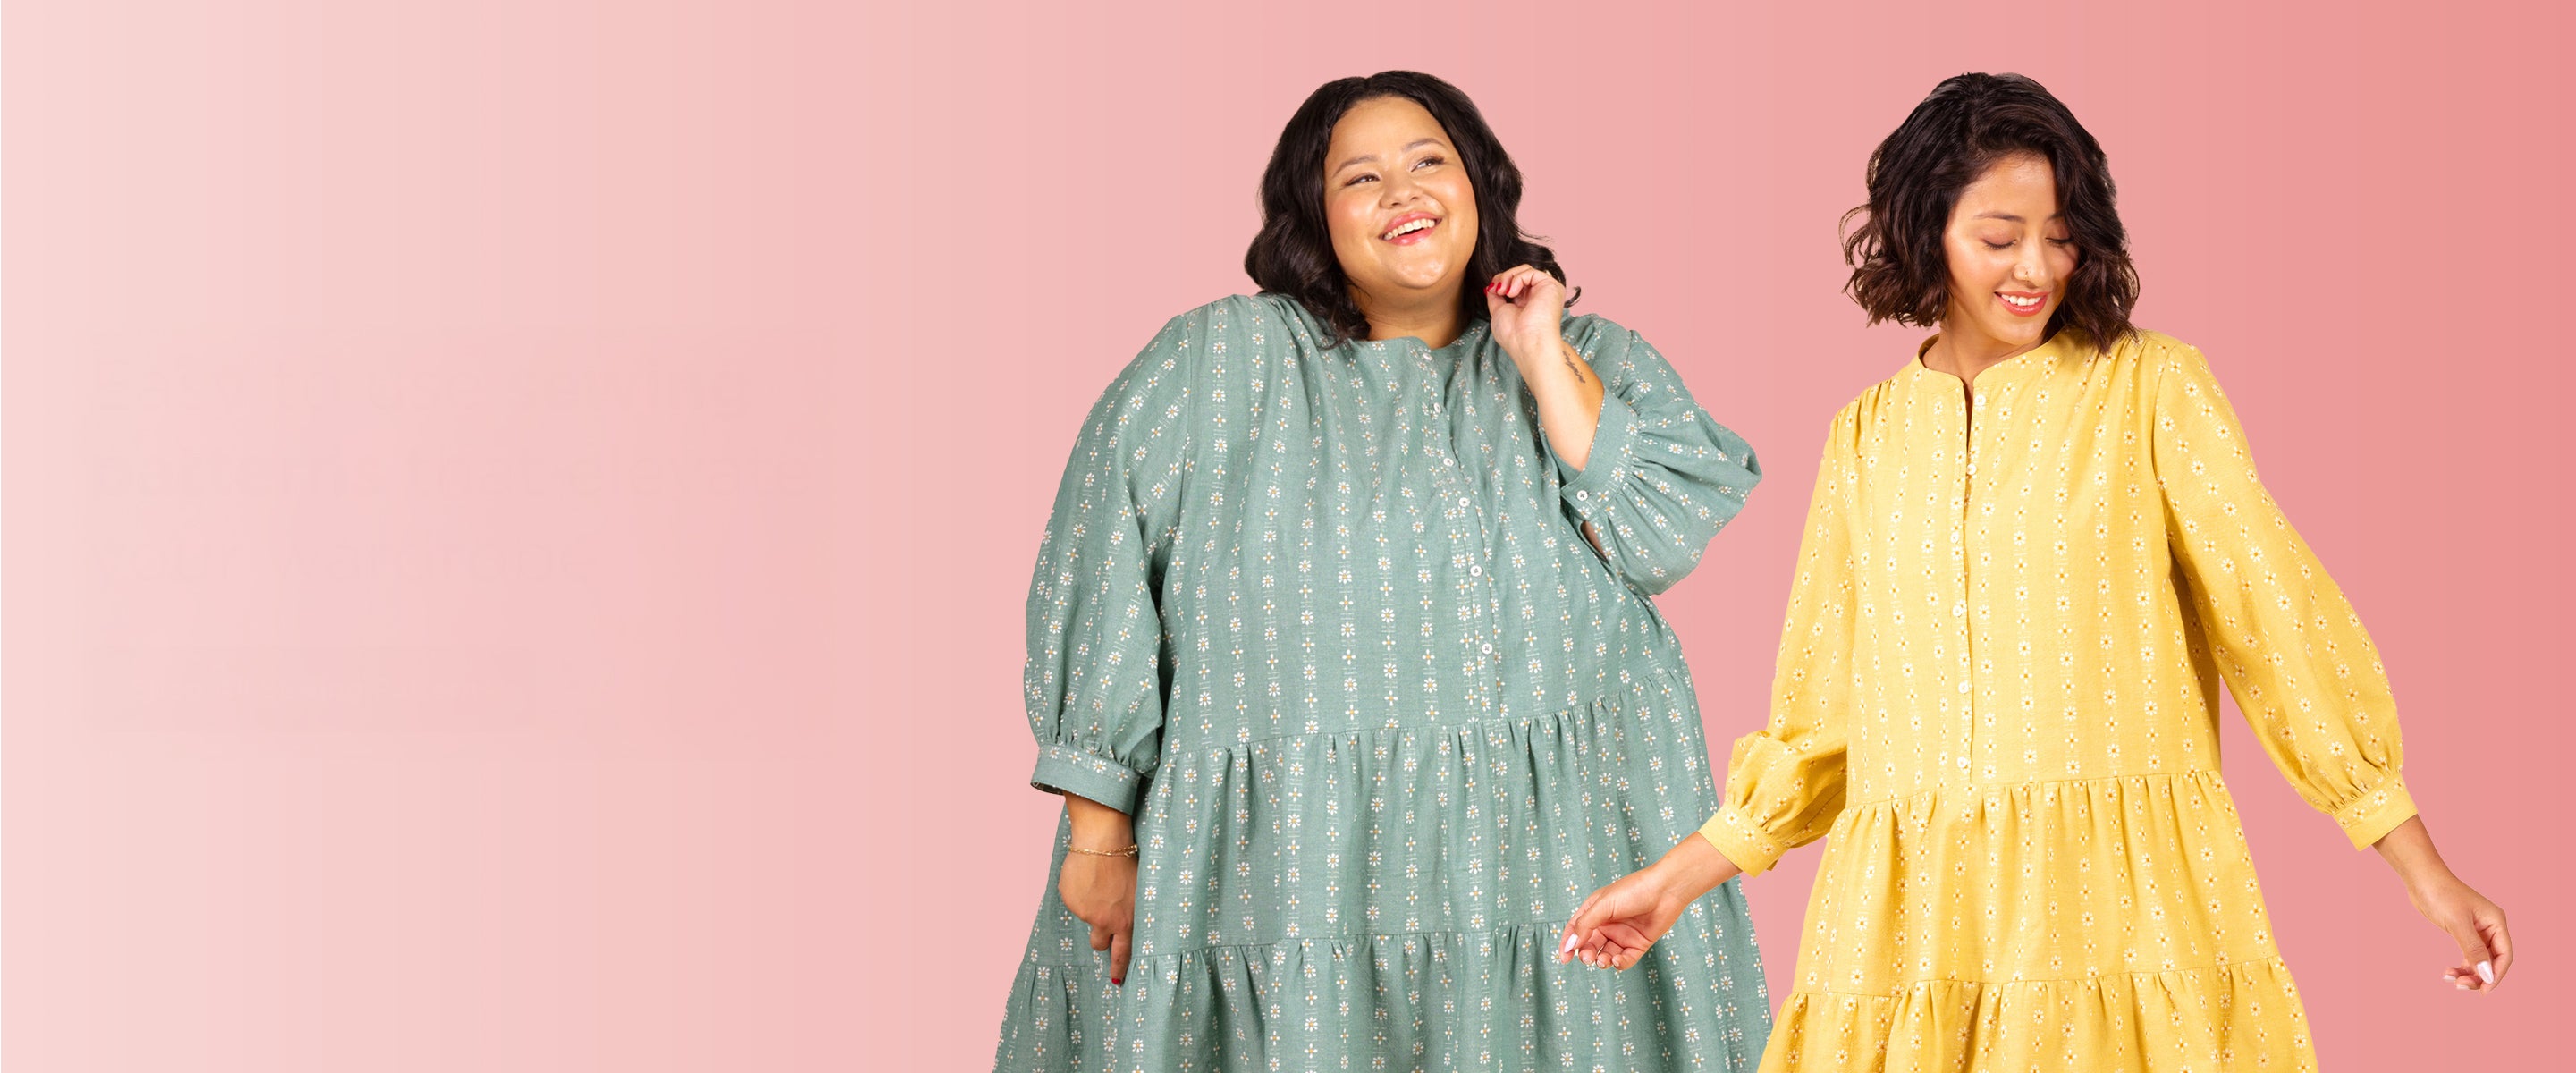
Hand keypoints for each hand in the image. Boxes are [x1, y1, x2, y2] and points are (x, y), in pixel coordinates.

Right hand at [1058, 849, 1136, 984]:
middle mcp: (1104, 921)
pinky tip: (1087, 876)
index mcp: (1125, 921)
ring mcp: (1084, 912)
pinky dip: (1079, 893)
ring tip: (1099, 882)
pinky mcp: (1070, 900)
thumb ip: (1132, 913)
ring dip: (1091, 906)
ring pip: (1087, 916)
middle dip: (1101, 938)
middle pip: (1098, 944)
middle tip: (1103, 919)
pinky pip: (1074, 901)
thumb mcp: (1139, 891)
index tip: (1116, 980)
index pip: (1122, 953)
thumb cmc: (1126, 861)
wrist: (1103, 841)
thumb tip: (1125, 925)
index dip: (1118, 968)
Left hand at [1483, 263, 1567, 367]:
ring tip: (1503, 292)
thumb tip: (1492, 285)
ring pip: (1525, 269)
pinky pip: (1530, 272)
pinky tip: (1512, 293)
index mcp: (1528, 303)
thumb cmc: (1513, 335)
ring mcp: (1546, 290)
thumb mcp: (1498, 312)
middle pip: (1519, 273)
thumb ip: (1496, 297)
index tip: (1491, 290)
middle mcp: (1538, 295)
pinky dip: (1517, 279)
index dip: (1501, 282)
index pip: (1514, 282)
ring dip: (1509, 277)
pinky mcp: (1551, 286)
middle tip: (1497, 290)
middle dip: (1504, 278)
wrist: (1527, 343)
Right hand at [1557, 833, 1742, 969]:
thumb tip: (1570, 944)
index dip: (1568, 944)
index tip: (1564, 959)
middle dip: (1586, 954)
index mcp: (1595, 910)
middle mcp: (1608, 924)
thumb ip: (1585, 925)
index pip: (1575, 930)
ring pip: (1606, 955)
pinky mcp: (1638, 944)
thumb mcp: (1603, 905)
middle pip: (1590, 945)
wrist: (1666, 890)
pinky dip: (1620, 963)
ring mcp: (1623, 935)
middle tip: (1588, 959)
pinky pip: (1625, 959)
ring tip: (1603, 961)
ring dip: (1602, 961)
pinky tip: (1618, 961)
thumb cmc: (1633, 891)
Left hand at [2372, 814, 2512, 993]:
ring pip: (2480, 960)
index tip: (2483, 991)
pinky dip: (2461, 965)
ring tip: (2451, 980)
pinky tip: (2447, 972)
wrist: (2421, 879)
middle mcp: (2490, 927)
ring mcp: (2477, 930)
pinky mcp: (2463, 931)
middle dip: (2480, 976)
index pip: (2505, 955)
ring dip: (2469, 973)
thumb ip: (2474, 950)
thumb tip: (2487, 975)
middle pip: (2493, 960)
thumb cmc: (2441, 895)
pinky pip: (2468, 955)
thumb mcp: (2458, 924)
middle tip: (2460, 986)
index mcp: (2496, 922)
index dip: (2496, 975)